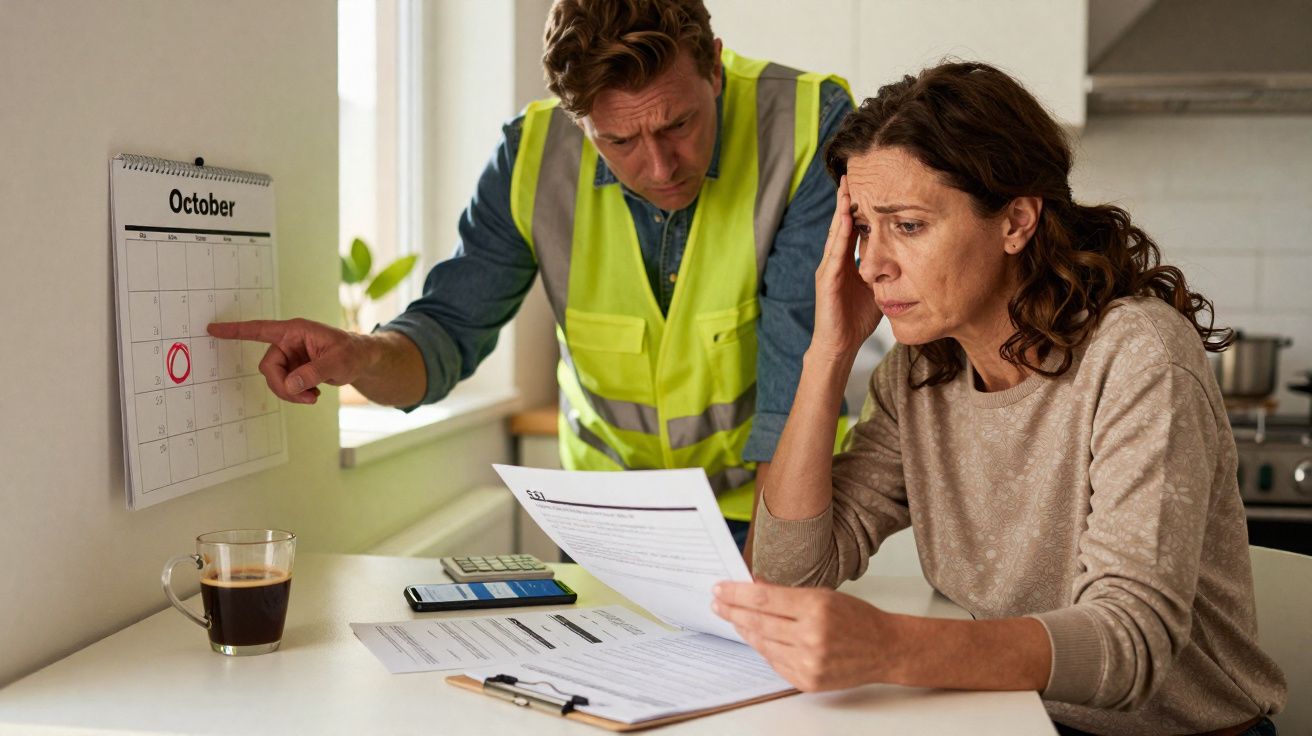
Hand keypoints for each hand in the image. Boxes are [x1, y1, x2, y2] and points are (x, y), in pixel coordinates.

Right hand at [207, 318, 375, 404]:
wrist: (362, 360)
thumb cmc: (353, 352)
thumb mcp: (338, 362)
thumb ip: (314, 372)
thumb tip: (291, 384)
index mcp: (295, 331)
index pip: (259, 330)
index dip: (235, 331)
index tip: (212, 329)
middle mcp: (289, 342)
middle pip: (269, 367)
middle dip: (283, 386)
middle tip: (306, 398)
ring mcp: (290, 356)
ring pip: (276, 379)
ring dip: (291, 393)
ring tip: (314, 398)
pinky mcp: (294, 369)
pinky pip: (284, 385)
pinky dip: (296, 394)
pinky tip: (313, 393)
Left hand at [712, 580, 896, 691]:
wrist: (885, 649)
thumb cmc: (857, 619)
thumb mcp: (823, 595)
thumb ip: (787, 595)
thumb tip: (753, 586)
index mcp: (816, 607)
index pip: (763, 599)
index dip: (737, 593)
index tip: (720, 589)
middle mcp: (811, 636)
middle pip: (758, 622)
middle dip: (732, 611)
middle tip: (717, 603)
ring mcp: (809, 661)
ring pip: (763, 644)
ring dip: (744, 630)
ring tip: (733, 619)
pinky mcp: (807, 680)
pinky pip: (774, 662)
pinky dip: (763, 648)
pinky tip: (755, 637)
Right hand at [810, 175, 882, 363]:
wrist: (839, 346)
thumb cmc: (856, 321)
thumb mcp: (876, 289)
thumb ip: (885, 272)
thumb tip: (907, 258)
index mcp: (845, 262)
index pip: (851, 228)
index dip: (857, 207)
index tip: (866, 184)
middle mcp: (833, 261)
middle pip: (840, 224)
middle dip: (845, 200)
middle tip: (852, 174)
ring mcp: (827, 270)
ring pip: (835, 234)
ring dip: (840, 211)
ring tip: (847, 189)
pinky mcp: (826, 281)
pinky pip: (834, 254)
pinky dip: (839, 235)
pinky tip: (845, 219)